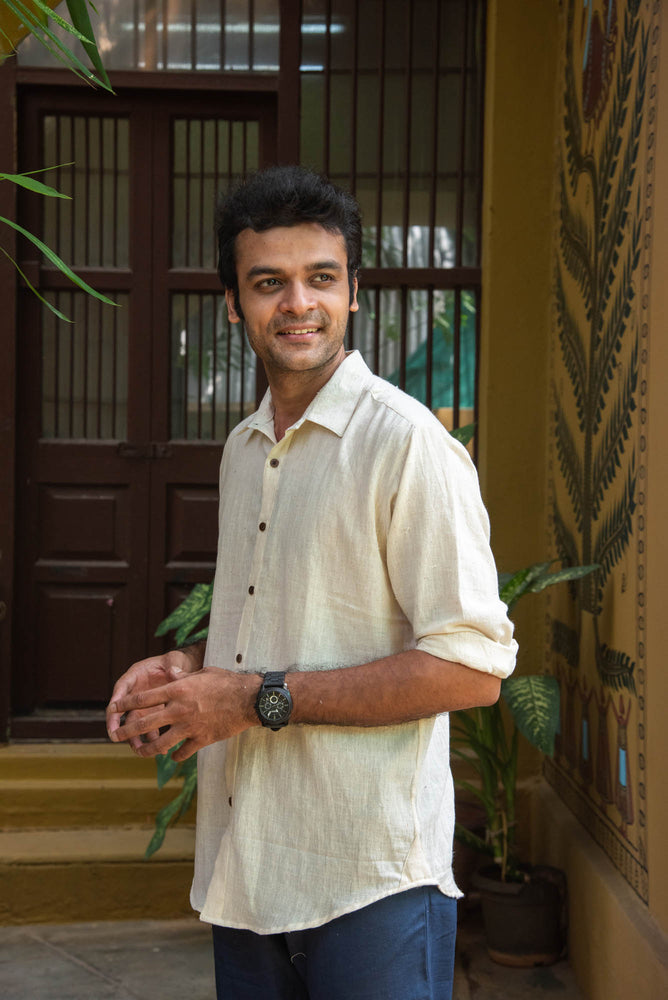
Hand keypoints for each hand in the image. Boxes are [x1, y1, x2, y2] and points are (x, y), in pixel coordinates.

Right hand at [106, 649, 201, 752]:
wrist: (186, 669)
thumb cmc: (177, 662)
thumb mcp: (174, 661)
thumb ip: (172, 666)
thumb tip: (173, 672)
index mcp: (136, 674)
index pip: (122, 687)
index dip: (116, 699)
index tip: (111, 711)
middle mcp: (135, 691)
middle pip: (122, 710)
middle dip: (118, 724)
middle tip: (115, 737)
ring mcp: (143, 704)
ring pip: (134, 723)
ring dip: (135, 737)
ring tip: (140, 750)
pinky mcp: (152, 714)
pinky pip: (149, 728)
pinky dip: (153, 738)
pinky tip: (161, 748)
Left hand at [107, 668, 260, 760]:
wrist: (248, 700)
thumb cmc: (227, 682)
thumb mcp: (203, 673)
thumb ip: (183, 676)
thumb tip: (171, 672)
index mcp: (178, 691)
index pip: (144, 698)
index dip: (126, 703)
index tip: (114, 708)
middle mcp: (180, 710)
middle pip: (146, 723)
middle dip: (127, 730)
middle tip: (116, 735)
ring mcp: (190, 727)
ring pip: (161, 744)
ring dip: (148, 750)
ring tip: (140, 752)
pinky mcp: (201, 739)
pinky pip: (183, 752)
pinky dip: (176, 756)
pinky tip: (173, 757)